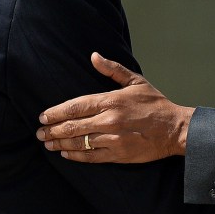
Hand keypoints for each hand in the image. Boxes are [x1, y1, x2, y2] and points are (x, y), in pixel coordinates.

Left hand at [36, 53, 193, 162]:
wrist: (175, 129)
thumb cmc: (155, 103)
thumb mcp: (135, 81)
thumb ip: (112, 69)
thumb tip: (93, 56)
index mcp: (111, 100)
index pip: (76, 107)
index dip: (56, 112)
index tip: (43, 116)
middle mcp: (109, 120)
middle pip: (72, 126)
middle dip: (52, 129)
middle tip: (39, 132)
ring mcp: (113, 139)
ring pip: (78, 142)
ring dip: (59, 143)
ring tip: (47, 143)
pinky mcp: (118, 154)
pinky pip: (90, 157)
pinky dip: (75, 155)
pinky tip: (65, 153)